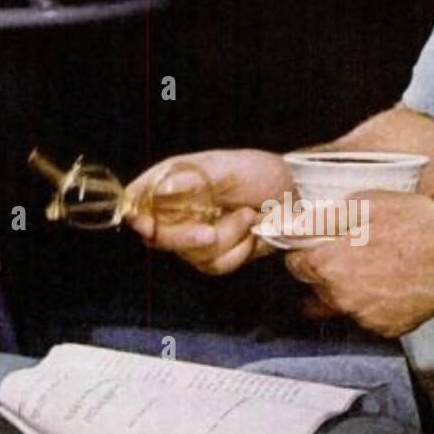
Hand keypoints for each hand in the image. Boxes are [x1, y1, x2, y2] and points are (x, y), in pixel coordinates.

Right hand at [124, 149, 293, 274]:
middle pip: (157, 236)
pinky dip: (238, 252)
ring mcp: (193, 234)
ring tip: (249, 216)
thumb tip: (162, 188)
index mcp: (172, 181)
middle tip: (209, 231)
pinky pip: (216, 265)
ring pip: (191, 254)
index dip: (136, 214)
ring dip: (226, 238)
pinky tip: (251, 233)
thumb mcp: (228, 167)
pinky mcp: (215, 254)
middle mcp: (177, 209)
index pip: (139, 199)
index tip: (146, 226)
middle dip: (185, 237)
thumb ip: (193, 178)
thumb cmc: (260, 173)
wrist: (297, 197)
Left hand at [282, 190, 433, 337]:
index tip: (318, 245)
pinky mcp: (386, 328)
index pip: (295, 264)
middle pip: (317, 284)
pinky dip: (372, 302)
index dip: (305, 251)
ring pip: (341, 301)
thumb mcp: (365, 203)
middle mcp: (341, 297)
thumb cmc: (416, 224)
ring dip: (348, 287)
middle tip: (352, 252)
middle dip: (326, 269)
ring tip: (375, 266)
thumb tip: (294, 224)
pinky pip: (367, 315)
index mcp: (329, 264)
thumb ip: (324, 218)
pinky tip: (389, 284)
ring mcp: (364, 316)